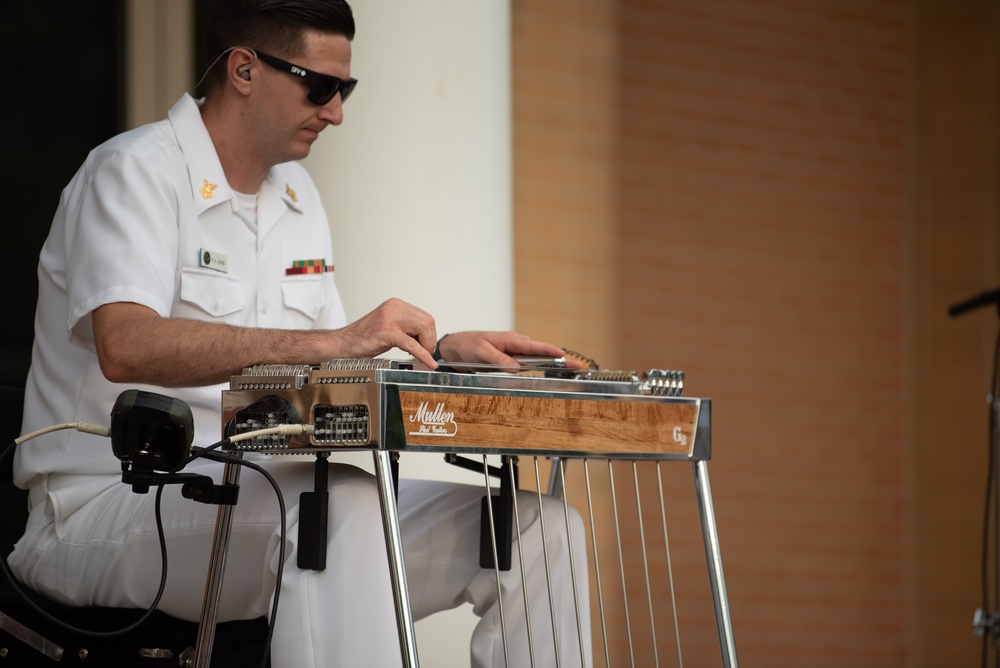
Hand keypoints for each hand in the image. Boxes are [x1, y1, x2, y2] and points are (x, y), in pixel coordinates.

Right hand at [334, 298, 437, 367]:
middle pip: (428, 322)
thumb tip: (425, 337)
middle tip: (424, 353)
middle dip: (430, 341)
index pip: (425, 317)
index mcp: (396, 305)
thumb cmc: (363, 339)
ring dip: (426, 346)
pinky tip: (428, 363)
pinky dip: (422, 355)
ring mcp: (390, 318)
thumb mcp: (388, 327)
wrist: (341, 344)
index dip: (429, 334)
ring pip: (423, 330)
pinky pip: (412, 344)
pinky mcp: (386, 332)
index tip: (425, 346)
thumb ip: (405, 327)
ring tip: (420, 356)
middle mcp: (394, 307)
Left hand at [435, 331, 580, 368]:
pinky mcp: (510, 358)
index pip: (534, 346)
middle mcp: (515, 344)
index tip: (565, 356)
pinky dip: (541, 365)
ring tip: (571, 368)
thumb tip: (516, 368)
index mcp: (510, 340)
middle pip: (541, 352)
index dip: (551, 351)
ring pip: (536, 357)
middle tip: (578, 366)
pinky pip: (528, 362)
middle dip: (560, 358)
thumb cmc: (467, 345)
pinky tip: (552, 369)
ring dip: (553, 362)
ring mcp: (514, 351)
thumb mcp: (481, 352)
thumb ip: (498, 359)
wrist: (455, 346)